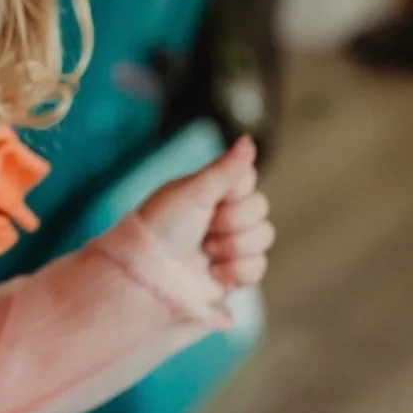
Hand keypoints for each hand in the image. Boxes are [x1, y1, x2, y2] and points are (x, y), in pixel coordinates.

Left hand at [138, 135, 274, 299]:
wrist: (148, 274)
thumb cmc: (162, 227)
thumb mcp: (193, 192)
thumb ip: (226, 168)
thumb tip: (248, 139)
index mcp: (212, 190)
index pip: (248, 179)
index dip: (234, 191)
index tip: (211, 198)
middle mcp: (224, 214)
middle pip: (260, 209)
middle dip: (232, 221)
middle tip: (205, 228)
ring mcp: (230, 244)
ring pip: (264, 237)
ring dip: (234, 246)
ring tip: (206, 251)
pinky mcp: (234, 273)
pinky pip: (258, 267)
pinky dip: (236, 270)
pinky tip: (213, 272)